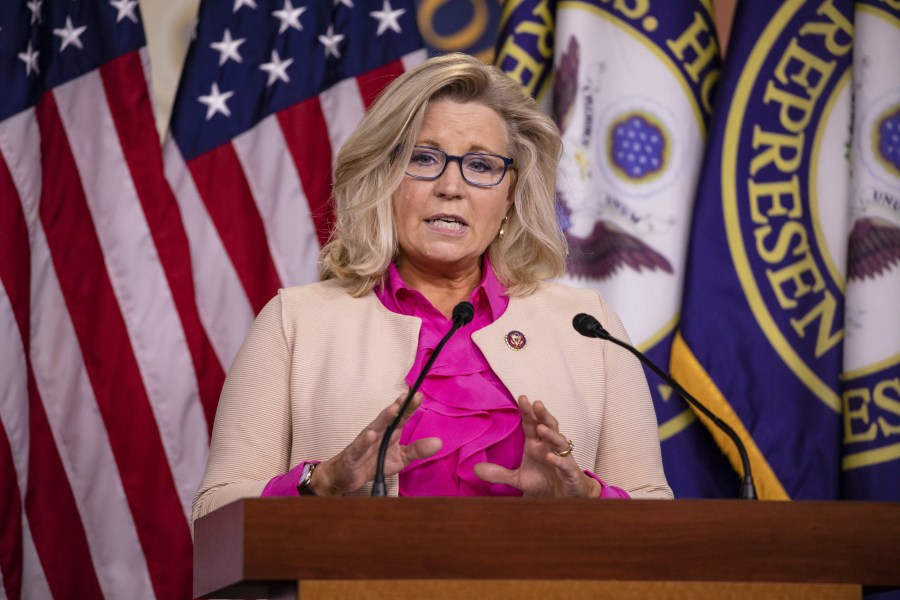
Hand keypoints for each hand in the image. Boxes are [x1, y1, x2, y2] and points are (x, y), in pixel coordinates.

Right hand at [310, 392, 441, 495]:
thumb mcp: (400, 458)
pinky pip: (359, 448)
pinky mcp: (353, 455)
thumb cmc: (373, 463)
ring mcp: (364, 443)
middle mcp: (377, 433)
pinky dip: (364, 442)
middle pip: (388, 418)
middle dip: (398, 407)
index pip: (401, 418)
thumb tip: (438, 443)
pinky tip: (371, 435)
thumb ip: (417, 450)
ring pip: (374, 428)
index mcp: (389, 433)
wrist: (346, 477)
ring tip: (394, 409)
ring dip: (383, 418)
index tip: (419, 395)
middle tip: (408, 396)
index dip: (409, 407)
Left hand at [473, 395, 600, 497]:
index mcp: (536, 444)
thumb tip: (475, 469)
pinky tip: (550, 457)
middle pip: (548, 426)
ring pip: (559, 441)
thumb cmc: (541, 483)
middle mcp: (549, 447)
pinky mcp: (570, 472)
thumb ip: (498, 473)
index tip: (522, 397)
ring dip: (551, 434)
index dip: (528, 411)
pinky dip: (559, 460)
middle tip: (536, 404)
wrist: (561, 499)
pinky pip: (565, 464)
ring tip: (541, 428)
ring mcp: (562, 458)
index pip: (531, 424)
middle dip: (543, 415)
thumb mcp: (517, 479)